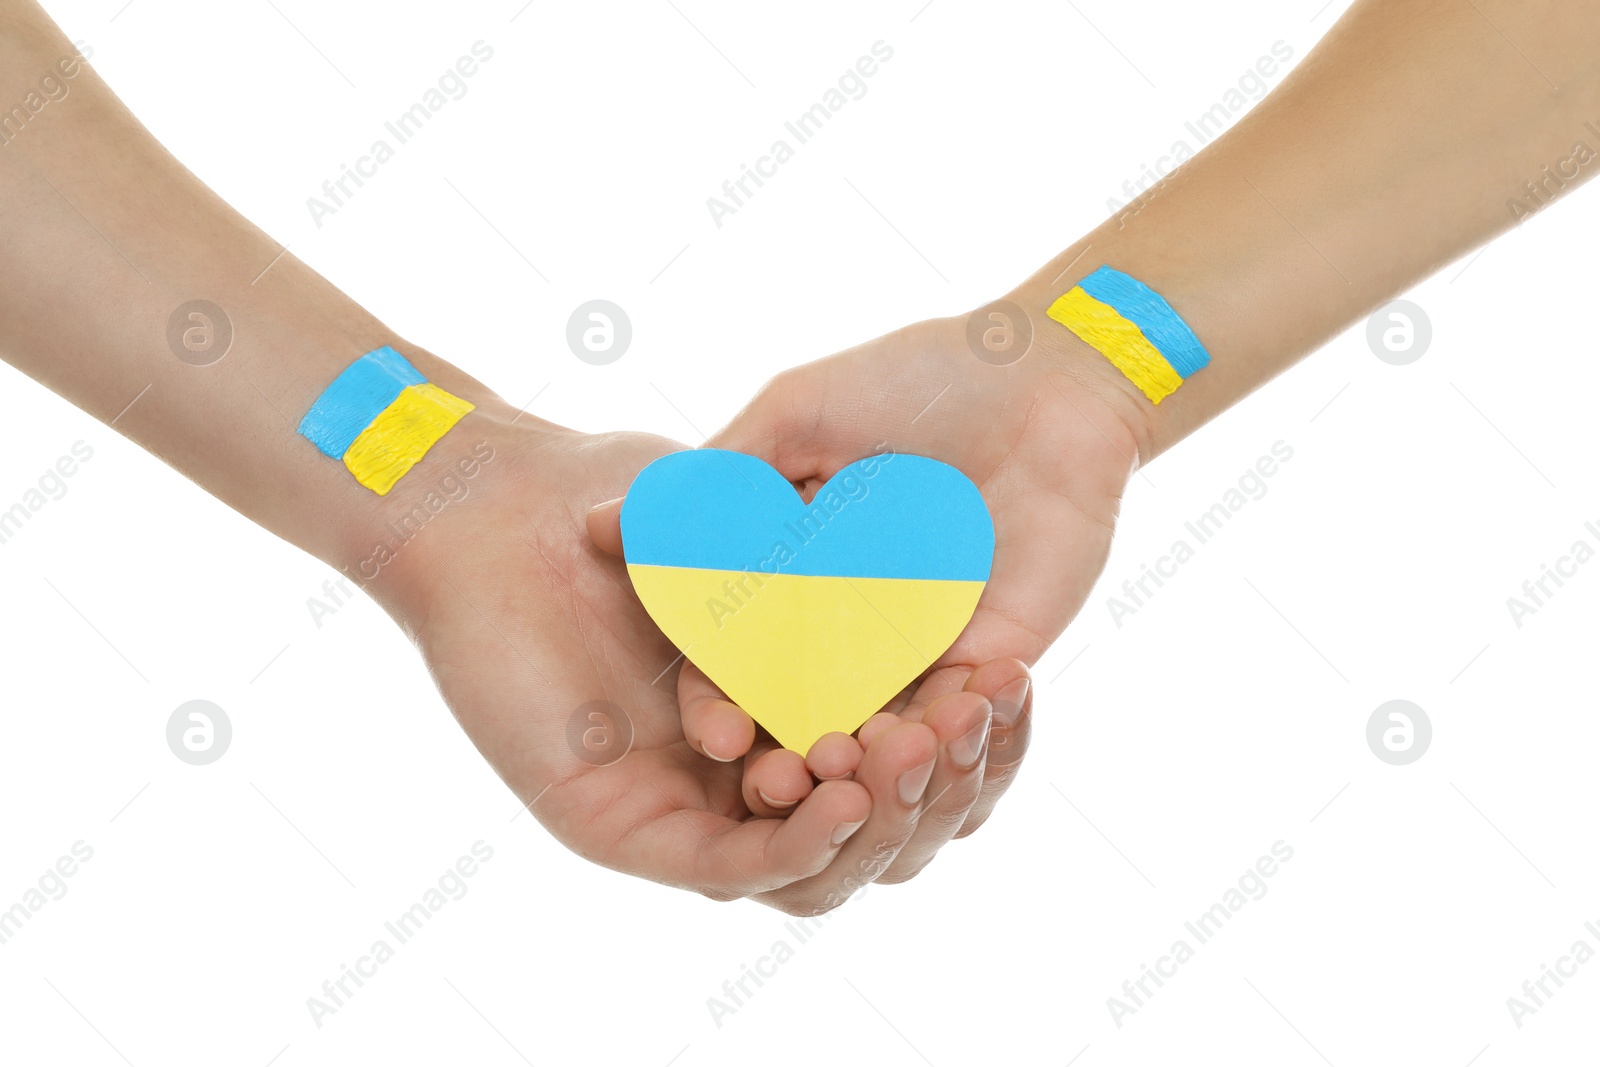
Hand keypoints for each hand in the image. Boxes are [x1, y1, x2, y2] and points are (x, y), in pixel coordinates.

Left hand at [364, 402, 1001, 912]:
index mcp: (774, 708)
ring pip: (812, 859)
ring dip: (878, 819)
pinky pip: (725, 867)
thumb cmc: (604, 500)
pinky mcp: (617, 828)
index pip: (890, 754)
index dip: (958, 736)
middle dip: (935, 780)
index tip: (1005, 685)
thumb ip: (828, 565)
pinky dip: (795, 847)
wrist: (485, 509)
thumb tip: (943, 588)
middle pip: (869, 818)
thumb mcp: (742, 520)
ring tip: (919, 751)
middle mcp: (732, 773)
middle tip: (972, 719)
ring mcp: (676, 807)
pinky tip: (847, 791)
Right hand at [591, 310, 1144, 883]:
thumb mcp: (797, 413)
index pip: (736, 654)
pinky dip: (940, 739)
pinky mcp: (989, 656)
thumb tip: (604, 524)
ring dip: (861, 763)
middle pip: (798, 709)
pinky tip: (924, 738)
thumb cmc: (916, 380)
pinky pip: (959, 719)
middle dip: (784, 755)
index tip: (714, 736)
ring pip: (875, 731)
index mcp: (791, 573)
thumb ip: (717, 479)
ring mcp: (916, 644)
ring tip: (851, 770)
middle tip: (779, 786)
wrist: (1045, 376)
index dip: (717, 698)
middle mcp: (844, 621)